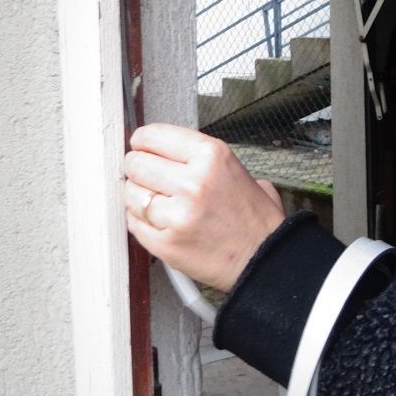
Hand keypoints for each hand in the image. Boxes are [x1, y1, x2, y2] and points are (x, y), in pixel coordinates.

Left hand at [123, 123, 285, 292]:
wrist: (264, 259)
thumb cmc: (252, 218)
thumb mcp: (235, 168)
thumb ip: (198, 156)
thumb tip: (162, 149)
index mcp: (211, 156)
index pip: (152, 136)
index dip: (142, 141)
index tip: (141, 147)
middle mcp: (193, 182)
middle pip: (135, 163)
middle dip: (138, 169)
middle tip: (148, 177)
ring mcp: (177, 215)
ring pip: (131, 193)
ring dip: (138, 197)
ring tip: (157, 203)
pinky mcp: (165, 244)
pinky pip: (133, 223)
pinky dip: (140, 221)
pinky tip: (158, 222)